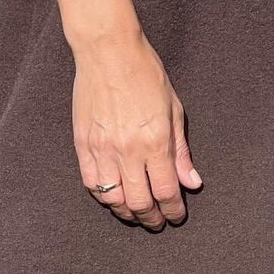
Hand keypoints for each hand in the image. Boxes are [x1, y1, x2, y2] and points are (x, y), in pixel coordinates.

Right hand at [69, 24, 202, 231]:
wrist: (108, 52)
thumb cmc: (146, 74)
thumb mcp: (174, 109)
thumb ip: (180, 150)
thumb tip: (191, 182)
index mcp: (155, 141)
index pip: (166, 191)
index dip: (173, 210)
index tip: (176, 216)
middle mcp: (128, 150)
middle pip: (140, 202)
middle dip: (151, 218)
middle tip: (158, 221)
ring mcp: (102, 149)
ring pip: (113, 198)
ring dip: (127, 212)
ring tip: (136, 213)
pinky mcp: (82, 144)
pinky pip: (91, 183)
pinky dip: (103, 196)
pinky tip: (113, 196)